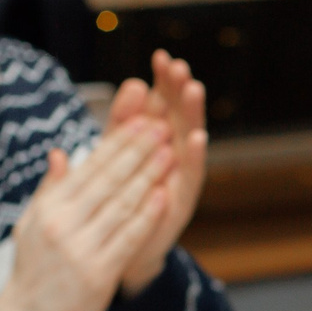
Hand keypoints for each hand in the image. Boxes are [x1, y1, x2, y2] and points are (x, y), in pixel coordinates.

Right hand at [0, 119, 173, 310]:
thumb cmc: (31, 273)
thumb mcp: (30, 225)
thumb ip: (50, 190)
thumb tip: (62, 153)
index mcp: (50, 208)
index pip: (91, 166)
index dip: (119, 141)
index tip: (141, 120)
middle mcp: (63, 224)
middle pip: (108, 178)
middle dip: (139, 149)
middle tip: (163, 124)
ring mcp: (80, 248)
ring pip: (122, 203)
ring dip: (149, 174)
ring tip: (170, 151)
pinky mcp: (97, 274)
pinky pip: (129, 237)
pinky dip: (148, 214)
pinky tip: (164, 195)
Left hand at [104, 51, 207, 293]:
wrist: (120, 253)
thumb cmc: (116, 202)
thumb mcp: (113, 157)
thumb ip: (120, 123)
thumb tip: (131, 85)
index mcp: (151, 141)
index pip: (158, 105)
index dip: (161, 82)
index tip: (160, 57)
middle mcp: (171, 155)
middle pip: (177, 116)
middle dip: (179, 91)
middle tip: (179, 66)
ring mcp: (179, 178)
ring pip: (188, 140)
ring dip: (192, 115)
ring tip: (192, 89)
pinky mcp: (182, 201)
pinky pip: (191, 176)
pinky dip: (195, 157)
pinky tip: (198, 137)